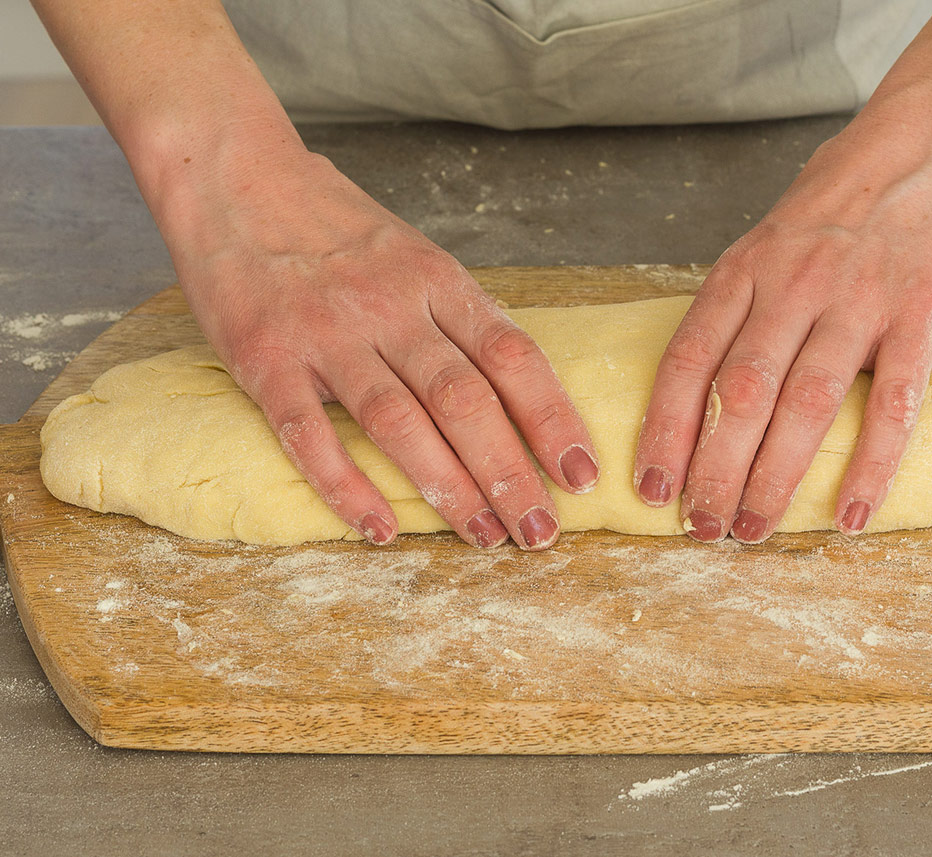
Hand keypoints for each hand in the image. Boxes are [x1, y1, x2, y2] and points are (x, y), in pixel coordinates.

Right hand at [159, 140, 598, 548]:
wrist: (233, 173)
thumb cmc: (332, 223)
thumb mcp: (413, 253)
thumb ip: (457, 315)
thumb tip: (519, 384)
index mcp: (436, 281)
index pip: (512, 356)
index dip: (553, 419)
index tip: (582, 473)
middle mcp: (390, 308)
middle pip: (466, 400)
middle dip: (511, 473)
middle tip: (539, 533)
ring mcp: (327, 334)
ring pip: (400, 421)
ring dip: (450, 487)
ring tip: (487, 538)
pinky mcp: (266, 359)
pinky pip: (309, 433)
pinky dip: (346, 486)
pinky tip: (381, 529)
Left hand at [634, 117, 931, 541]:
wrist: (930, 140)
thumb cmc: (839, 201)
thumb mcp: (766, 239)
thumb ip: (736, 305)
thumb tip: (698, 388)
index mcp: (745, 270)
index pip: (688, 361)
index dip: (664, 429)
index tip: (651, 486)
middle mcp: (792, 286)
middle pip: (740, 393)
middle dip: (713, 469)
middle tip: (702, 528)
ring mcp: (858, 301)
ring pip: (806, 403)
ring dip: (774, 477)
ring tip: (753, 529)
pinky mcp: (921, 316)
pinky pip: (895, 403)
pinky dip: (872, 465)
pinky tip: (850, 515)